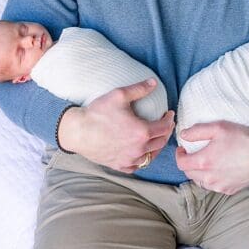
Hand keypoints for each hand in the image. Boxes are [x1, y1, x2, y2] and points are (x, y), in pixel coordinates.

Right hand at [57, 79, 174, 172]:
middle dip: (166, 132)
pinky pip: (137, 166)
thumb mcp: (118, 95)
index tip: (169, 114)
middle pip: (161, 142)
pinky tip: (140, 153)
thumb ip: (139, 89)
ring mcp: (129, 159)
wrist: (78, 132)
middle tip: (165, 124)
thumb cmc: (97, 113)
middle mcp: (139, 149)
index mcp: (142, 132)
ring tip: (155, 138)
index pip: (165, 127)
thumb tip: (154, 82)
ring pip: (151, 156)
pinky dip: (142, 159)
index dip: (170, 120)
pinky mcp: (120, 165)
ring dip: (156, 146)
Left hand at [175, 121, 248, 193]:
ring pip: (200, 182)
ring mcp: (221, 186)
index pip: (181, 164)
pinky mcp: (230, 190)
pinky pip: (214, 187)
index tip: (183, 148)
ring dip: (198, 173)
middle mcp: (211, 178)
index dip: (179, 155)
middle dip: (188, 163)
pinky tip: (217, 170)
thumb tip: (183, 135)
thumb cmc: (242, 138)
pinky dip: (211, 179)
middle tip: (193, 153)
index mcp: (205, 162)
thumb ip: (197, 131)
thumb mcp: (218, 128)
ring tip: (205, 162)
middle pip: (189, 174)